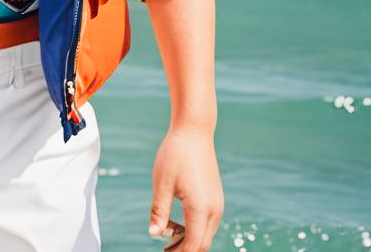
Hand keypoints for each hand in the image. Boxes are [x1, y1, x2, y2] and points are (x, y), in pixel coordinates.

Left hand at [148, 125, 223, 251]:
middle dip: (184, 250)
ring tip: (167, 235)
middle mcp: (214, 209)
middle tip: (163, 250)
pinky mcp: (216, 197)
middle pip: (201, 244)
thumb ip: (159, 211)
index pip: (192, 245)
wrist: (194, 131)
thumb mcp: (162, 183)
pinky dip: (195, 229)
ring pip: (206, 234)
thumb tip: (153, 234)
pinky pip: (208, 223)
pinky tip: (177, 223)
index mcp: (200, 208)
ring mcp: (217, 203)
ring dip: (189, 241)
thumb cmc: (175, 154)